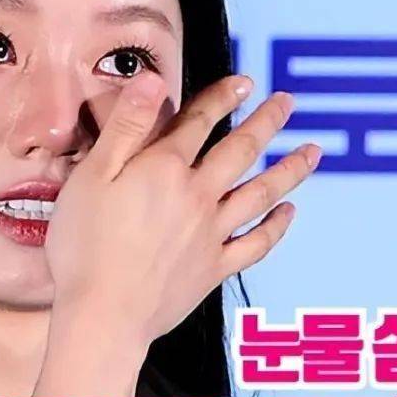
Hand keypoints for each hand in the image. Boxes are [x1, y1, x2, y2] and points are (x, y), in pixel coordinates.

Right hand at [44, 72, 320, 349]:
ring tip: (312, 152)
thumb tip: (152, 81)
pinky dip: (277, 227)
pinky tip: (290, 213)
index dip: (223, 97)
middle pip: (242, 151)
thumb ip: (126, 126)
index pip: (199, 122)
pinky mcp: (214, 268)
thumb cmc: (84, 248)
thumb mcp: (91, 176)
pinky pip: (257, 243)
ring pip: (261, 193)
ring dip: (290, 169)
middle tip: (288, 103)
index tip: (244, 81)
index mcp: (164, 169)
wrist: (103, 315)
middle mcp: (197, 196)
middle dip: (268, 121)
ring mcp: (211, 233)